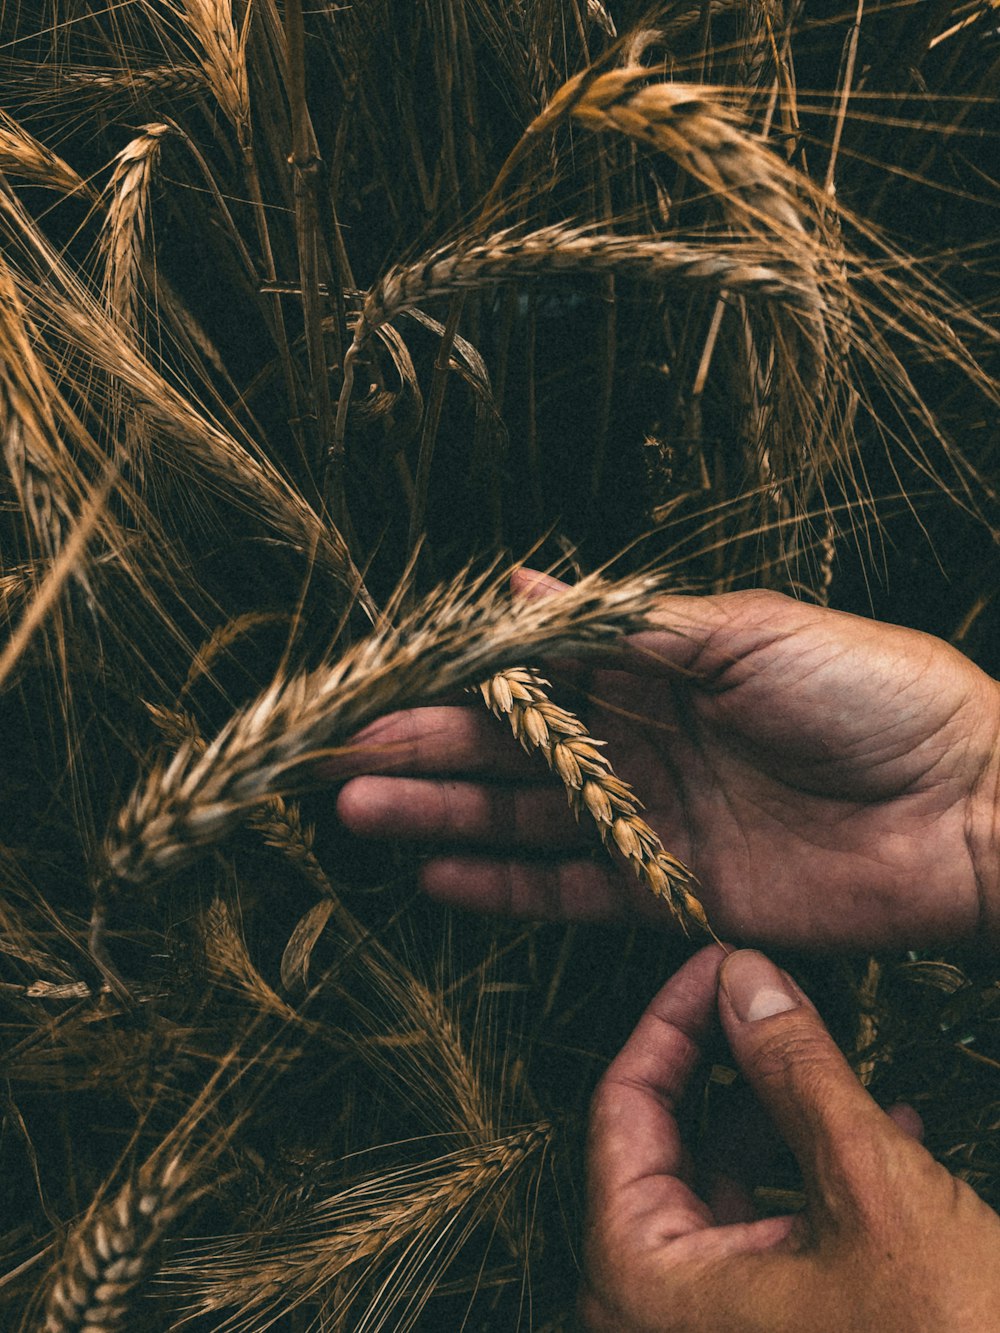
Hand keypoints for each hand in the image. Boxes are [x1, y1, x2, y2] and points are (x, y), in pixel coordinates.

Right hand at [334, 571, 999, 947]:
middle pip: (512, 750)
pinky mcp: (674, 891)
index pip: (532, 675)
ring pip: (524, 818)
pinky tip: (436, 876)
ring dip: (441, 817)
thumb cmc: (870, 692)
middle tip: (339, 755)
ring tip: (359, 811)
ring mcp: (654, 820)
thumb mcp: (744, 633)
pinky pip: (572, 890)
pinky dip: (504, 886)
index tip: (378, 683)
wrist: (969, 806)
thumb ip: (624, 624)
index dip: (455, 681)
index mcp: (659, 668)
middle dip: (426, 750)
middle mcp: (644, 742)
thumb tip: (517, 586)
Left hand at [580, 945, 999, 1331]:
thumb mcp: (869, 1189)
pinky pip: (769, 1234)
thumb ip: (794, 1071)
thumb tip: (744, 977)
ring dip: (783, 1114)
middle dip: (730, 1064)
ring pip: (725, 1186)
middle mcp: (659, 1314)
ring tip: (836, 1052)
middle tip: (771, 994)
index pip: (622, 1109)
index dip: (671, 1022)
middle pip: (667, 1143)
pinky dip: (816, 1175)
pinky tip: (888, 1125)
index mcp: (643, 1282)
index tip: (718, 961)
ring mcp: (715, 1331)